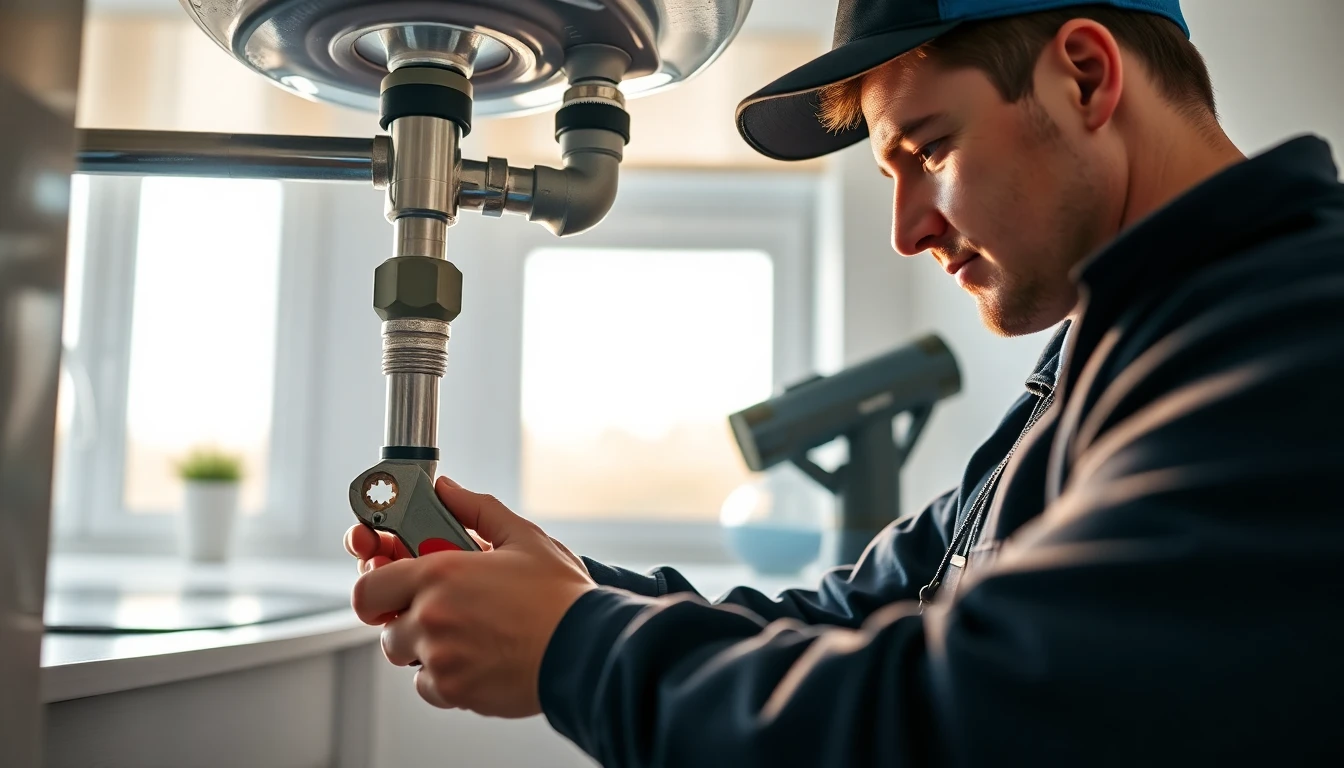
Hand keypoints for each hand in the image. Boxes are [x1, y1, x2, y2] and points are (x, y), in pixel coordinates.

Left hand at [347, 476, 595, 717]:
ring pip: (408, 659)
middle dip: (406, 620)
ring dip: (426, 649)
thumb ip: (477, 510)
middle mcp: (431, 618)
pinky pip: (429, 687)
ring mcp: (440, 659)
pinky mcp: (455, 691)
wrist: (586, 648)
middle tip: (440, 612)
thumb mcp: (523, 537)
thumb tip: (447, 490)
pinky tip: (478, 658)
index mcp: (439, 574)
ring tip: (469, 634)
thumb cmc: (559, 596)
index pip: (368, 587)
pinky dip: (446, 678)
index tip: (388, 588)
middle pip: (385, 628)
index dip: (375, 587)